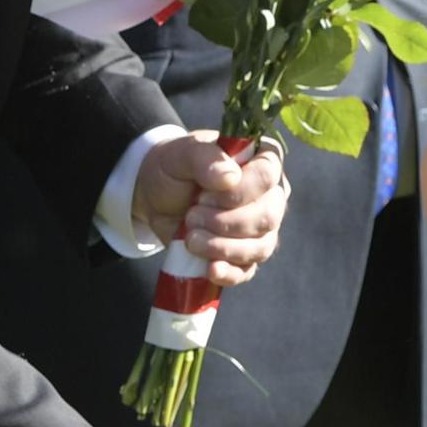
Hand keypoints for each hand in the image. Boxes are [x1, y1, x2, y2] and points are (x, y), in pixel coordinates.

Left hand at [134, 135, 286, 286]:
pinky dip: (229, 273)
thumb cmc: (175, 167)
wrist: (156, 196)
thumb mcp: (181, 154)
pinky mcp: (244, 255)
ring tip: (191, 239)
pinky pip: (247, 270)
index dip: (238, 192)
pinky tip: (210, 269)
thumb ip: (204, 157)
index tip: (203, 196)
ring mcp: (260, 228)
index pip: (268, 176)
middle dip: (225, 223)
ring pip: (260, 247)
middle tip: (191, 216)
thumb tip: (230, 177)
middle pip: (267, 217)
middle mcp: (269, 194)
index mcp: (261, 160)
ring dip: (223, 248)